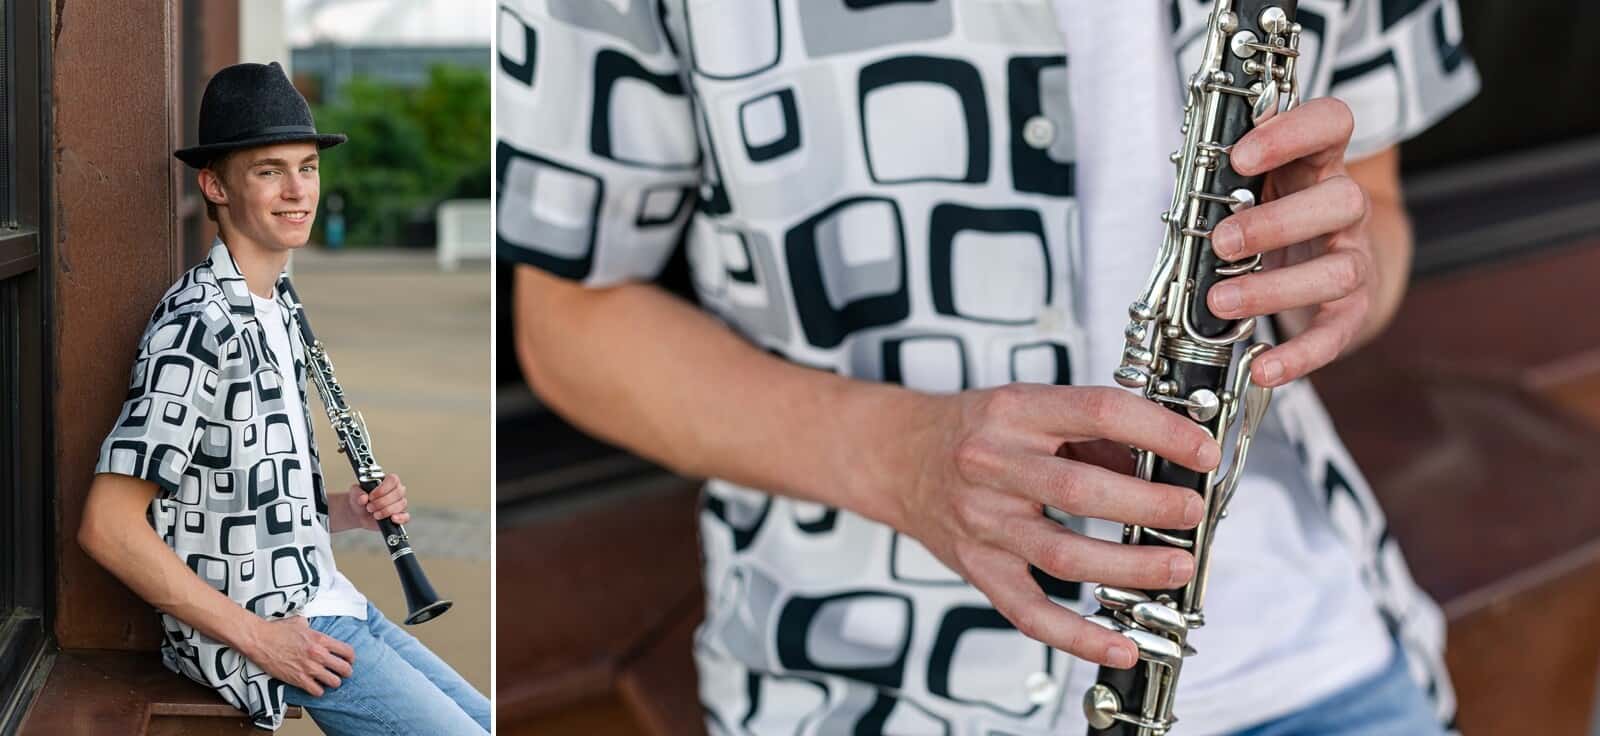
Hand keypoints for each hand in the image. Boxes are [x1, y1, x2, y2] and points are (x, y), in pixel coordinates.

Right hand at [242, 616, 354, 696]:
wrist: (260, 640)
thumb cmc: (277, 630)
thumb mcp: (300, 622)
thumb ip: (311, 627)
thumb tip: (313, 628)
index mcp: (321, 639)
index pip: (347, 651)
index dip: (351, 658)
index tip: (349, 660)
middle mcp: (318, 654)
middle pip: (345, 669)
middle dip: (346, 672)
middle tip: (342, 673)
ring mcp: (309, 668)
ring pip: (334, 682)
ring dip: (333, 682)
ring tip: (329, 681)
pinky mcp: (298, 679)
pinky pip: (317, 691)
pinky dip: (318, 690)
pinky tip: (315, 687)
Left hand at [345, 473, 409, 530]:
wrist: (358, 512)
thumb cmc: (360, 499)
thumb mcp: (355, 493)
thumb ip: (358, 493)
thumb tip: (363, 498)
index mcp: (388, 481)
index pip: (393, 480)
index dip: (383, 489)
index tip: (371, 496)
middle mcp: (397, 491)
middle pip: (398, 493)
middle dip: (382, 502)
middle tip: (369, 507)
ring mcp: (399, 503)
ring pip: (401, 504)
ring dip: (386, 510)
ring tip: (374, 514)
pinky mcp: (400, 515)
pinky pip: (406, 516)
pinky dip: (400, 518)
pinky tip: (392, 519)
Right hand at [894, 384, 1219, 668]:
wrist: (898, 458)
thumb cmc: (974, 430)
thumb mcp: (1031, 407)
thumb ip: (1095, 433)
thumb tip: (1168, 460)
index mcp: (1015, 411)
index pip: (1098, 412)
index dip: (1160, 431)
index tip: (1201, 451)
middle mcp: (992, 464)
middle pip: (1079, 489)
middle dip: (1149, 504)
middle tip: (1191, 511)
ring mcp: (981, 521)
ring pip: (1062, 554)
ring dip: (1129, 568)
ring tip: (1176, 567)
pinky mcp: (977, 567)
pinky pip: (1029, 610)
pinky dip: (1077, 635)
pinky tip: (1119, 644)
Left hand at [1208, 97, 1375, 386]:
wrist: (1323, 272)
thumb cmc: (1272, 216)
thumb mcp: (1253, 184)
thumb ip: (1228, 171)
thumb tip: (1194, 160)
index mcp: (1317, 163)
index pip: (1330, 123)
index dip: (1292, 134)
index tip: (1240, 157)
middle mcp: (1344, 207)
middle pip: (1342, 199)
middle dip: (1276, 222)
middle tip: (1220, 242)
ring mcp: (1353, 259)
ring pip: (1339, 270)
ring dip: (1274, 289)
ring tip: (1219, 303)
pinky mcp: (1352, 310)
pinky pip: (1334, 333)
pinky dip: (1299, 355)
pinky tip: (1261, 366)